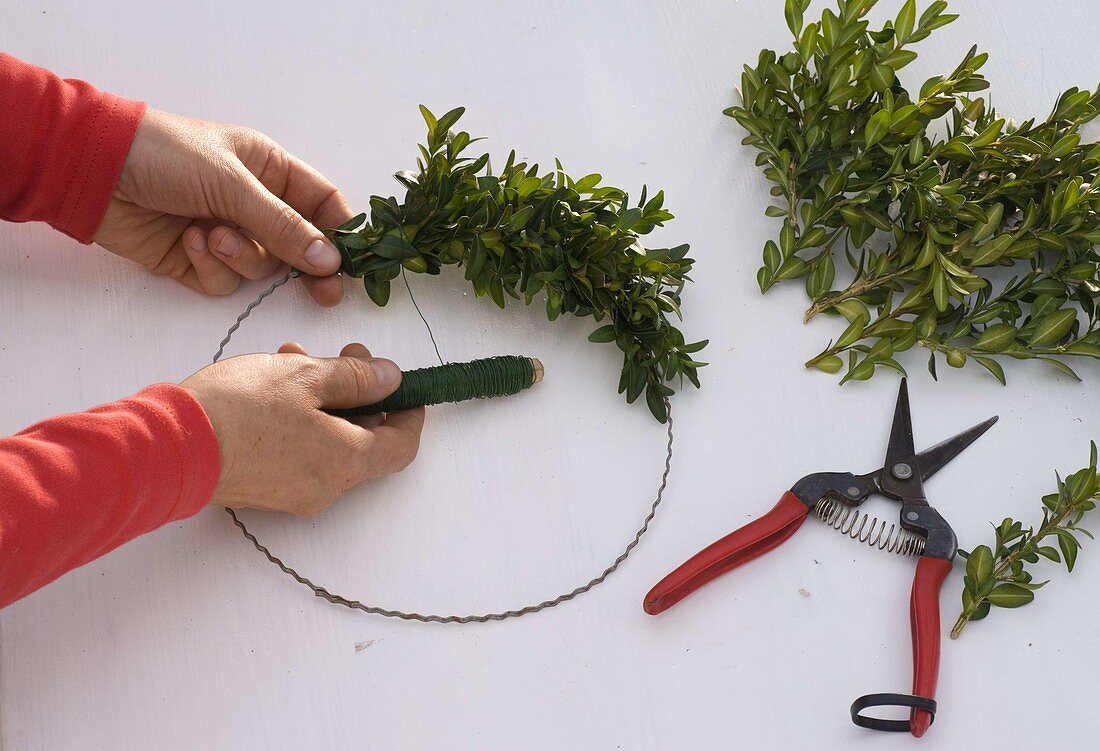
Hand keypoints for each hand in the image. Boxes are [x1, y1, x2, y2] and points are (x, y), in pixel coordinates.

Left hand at [95, 108, 350, 305]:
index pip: (322, 203)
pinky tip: (188, 241)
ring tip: (210, 236)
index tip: (351, 263)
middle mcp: (253, 203)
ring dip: (240, 257)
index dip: (340, 231)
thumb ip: (284, 226)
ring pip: (260, 267)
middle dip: (301, 264)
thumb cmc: (166, 155)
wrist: (91, 170)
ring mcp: (226, 233)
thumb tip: (331, 260)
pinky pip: (224, 281)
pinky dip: (210, 267)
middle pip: (297, 245)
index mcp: (270, 170)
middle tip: (322, 292)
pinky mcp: (196, 261)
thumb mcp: (233, 183)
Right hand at [182, 342, 425, 514]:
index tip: (405, 386)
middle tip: (347, 354)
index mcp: (347, 462)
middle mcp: (327, 487)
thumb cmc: (240, 408)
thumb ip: (356, 377)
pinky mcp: (264, 489)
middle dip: (360, 392)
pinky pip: (299, 452)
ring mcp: (294, 493)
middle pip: (364, 440)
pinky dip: (301, 418)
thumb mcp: (306, 376)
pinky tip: (275, 382)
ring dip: (324, 398)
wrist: (169, 447)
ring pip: (328, 441)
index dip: (409, 413)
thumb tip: (391, 378)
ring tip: (297, 356)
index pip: (402, 446)